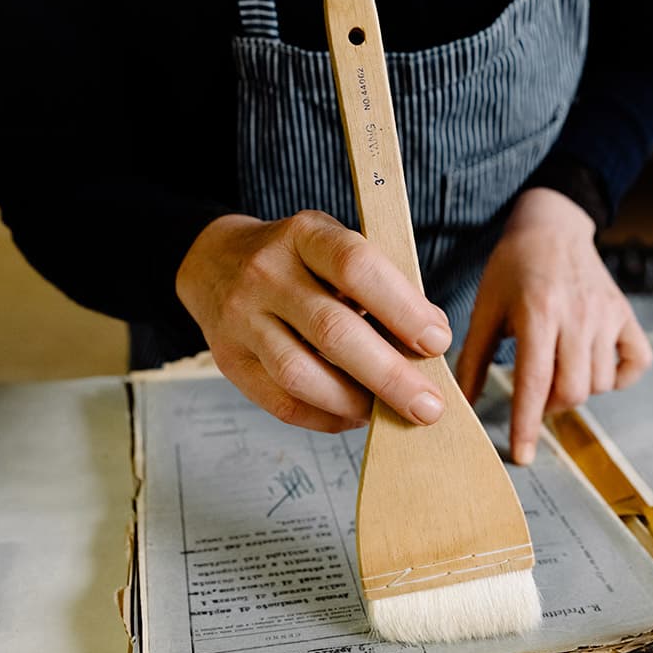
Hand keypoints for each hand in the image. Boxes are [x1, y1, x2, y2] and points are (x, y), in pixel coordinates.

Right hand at [176, 211, 451, 432]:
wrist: (215, 263)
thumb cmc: (298, 261)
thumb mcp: (336, 247)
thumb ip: (381, 285)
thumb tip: (430, 342)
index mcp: (303, 235)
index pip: (355, 266)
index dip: (401, 308)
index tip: (437, 342)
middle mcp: (266, 274)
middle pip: (332, 331)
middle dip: (389, 375)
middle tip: (428, 406)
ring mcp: (241, 320)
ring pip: (301, 374)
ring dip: (355, 402)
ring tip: (390, 413)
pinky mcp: (229, 362)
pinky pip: (282, 403)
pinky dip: (326, 417)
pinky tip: (354, 415)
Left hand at [455, 188, 651, 463]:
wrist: (552, 226)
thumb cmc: (512, 268)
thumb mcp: (485, 309)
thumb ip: (471, 358)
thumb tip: (458, 405)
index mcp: (537, 313)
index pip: (534, 382)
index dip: (526, 424)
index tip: (521, 455)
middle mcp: (577, 315)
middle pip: (572, 391)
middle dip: (550, 408)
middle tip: (536, 396)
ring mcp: (607, 314)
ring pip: (600, 383)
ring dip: (577, 391)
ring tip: (558, 373)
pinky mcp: (626, 314)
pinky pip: (636, 364)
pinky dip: (618, 378)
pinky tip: (594, 367)